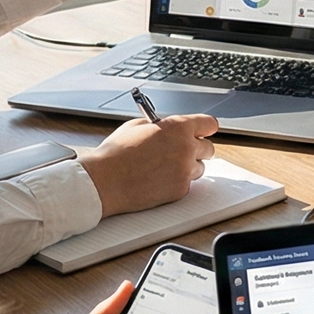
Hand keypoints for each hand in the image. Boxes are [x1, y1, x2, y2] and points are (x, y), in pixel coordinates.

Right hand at [78, 114, 217, 217]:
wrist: (104, 181)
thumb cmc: (116, 154)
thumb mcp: (137, 126)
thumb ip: (161, 126)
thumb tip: (169, 129)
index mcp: (178, 127)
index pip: (209, 124)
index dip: (205, 128)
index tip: (204, 131)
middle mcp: (186, 148)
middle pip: (208, 148)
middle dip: (197, 149)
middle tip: (184, 151)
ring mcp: (185, 171)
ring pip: (199, 168)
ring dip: (188, 166)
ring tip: (165, 167)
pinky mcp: (180, 190)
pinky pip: (187, 184)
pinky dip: (177, 182)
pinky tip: (158, 179)